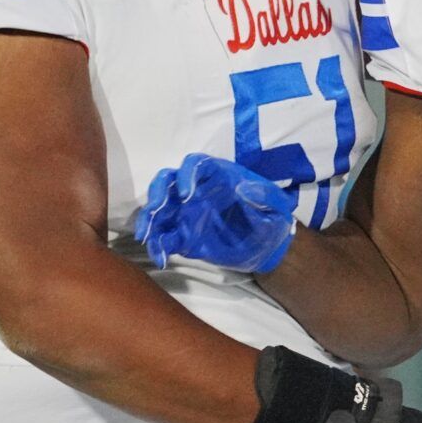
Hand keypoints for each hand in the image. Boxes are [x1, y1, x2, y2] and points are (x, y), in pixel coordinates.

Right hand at [133, 153, 295, 272]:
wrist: (269, 245)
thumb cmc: (272, 216)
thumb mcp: (275, 204)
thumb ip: (262, 195)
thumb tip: (244, 188)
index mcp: (217, 176)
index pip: (195, 164)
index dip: (187, 174)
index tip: (186, 193)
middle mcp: (196, 191)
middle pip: (167, 182)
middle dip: (158, 193)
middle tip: (157, 209)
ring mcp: (187, 214)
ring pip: (159, 210)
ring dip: (149, 221)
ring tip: (147, 238)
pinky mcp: (184, 237)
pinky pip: (164, 239)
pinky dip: (158, 246)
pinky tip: (160, 258)